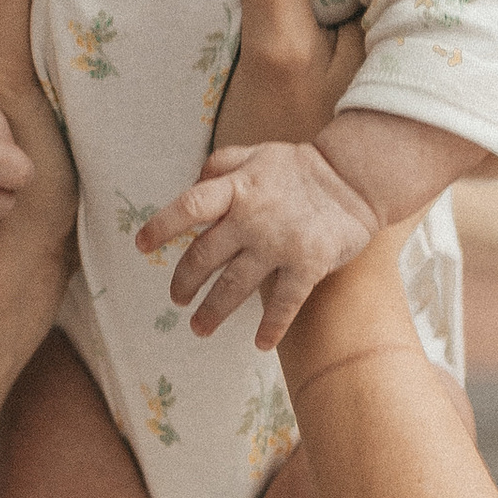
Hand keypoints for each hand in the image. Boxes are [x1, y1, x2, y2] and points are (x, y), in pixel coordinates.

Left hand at [138, 140, 385, 350]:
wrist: (355, 178)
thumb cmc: (300, 168)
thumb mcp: (256, 153)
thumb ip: (220, 165)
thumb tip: (191, 184)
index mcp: (236, 189)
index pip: (189, 207)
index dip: (161, 226)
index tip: (142, 245)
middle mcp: (251, 218)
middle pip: (204, 257)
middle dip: (184, 282)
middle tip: (177, 300)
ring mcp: (279, 243)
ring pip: (234, 286)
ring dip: (213, 311)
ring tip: (199, 328)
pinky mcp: (308, 264)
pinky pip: (283, 302)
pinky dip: (271, 326)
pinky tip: (260, 343)